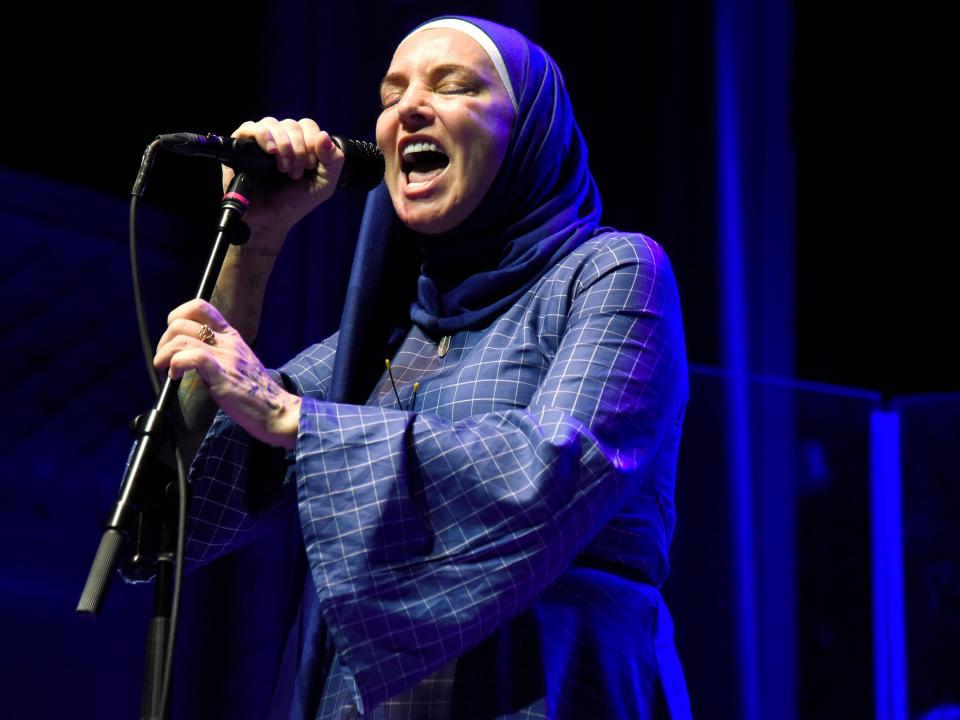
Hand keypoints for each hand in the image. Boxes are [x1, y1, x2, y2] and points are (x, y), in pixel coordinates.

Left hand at [154, 299, 300, 448]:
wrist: (277, 410)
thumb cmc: (255, 393)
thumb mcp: (238, 363)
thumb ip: (218, 354)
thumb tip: (189, 356)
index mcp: (231, 336)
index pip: (200, 307)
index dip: (177, 316)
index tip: (172, 338)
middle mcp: (227, 341)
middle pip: (180, 323)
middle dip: (163, 342)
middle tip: (165, 362)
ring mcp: (225, 356)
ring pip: (179, 338)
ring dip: (163, 355)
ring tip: (167, 372)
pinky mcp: (222, 374)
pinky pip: (191, 357)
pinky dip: (174, 365)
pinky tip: (175, 377)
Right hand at [223, 116, 345, 235]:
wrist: (271, 219)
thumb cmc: (295, 201)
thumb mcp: (324, 184)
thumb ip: (333, 160)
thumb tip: (324, 135)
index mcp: (300, 143)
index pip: (307, 125)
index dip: (312, 142)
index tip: (310, 167)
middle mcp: (280, 138)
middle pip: (291, 124)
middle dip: (299, 150)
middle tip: (296, 173)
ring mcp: (260, 141)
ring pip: (272, 123)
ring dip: (283, 146)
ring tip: (283, 169)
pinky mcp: (241, 146)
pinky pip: (249, 128)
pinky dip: (264, 136)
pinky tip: (271, 151)